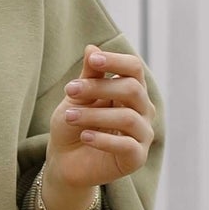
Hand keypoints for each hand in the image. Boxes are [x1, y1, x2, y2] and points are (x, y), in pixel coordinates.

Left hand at [44, 45, 152, 209]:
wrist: (65, 162)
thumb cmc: (73, 125)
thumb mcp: (77, 98)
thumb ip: (88, 76)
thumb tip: (92, 48)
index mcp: (132, 91)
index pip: (135, 69)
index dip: (116, 61)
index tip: (93, 59)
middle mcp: (143, 110)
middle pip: (132, 89)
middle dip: (99, 87)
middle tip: (70, 90)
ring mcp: (143, 135)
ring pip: (128, 118)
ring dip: (95, 115)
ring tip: (69, 117)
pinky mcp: (136, 158)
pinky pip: (127, 146)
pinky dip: (104, 140)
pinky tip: (84, 136)